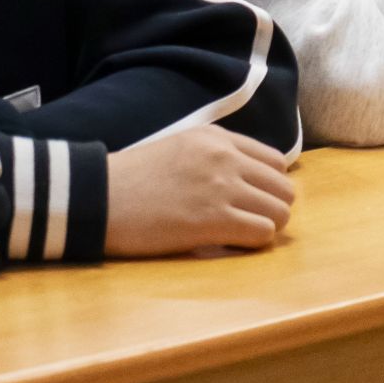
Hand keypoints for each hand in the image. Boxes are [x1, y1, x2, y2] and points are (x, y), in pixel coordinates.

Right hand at [105, 125, 293, 255]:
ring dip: (266, 227)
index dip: (269, 187)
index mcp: (218, 138)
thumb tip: (247, 180)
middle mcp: (226, 158)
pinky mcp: (213, 219)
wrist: (99, 196)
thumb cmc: (133, 178)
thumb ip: (216, 156)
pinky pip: (262, 234)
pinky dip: (253, 244)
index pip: (275, 161)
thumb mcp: (180, 147)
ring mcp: (221, 188)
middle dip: (273, 208)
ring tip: (240, 235)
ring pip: (280, 212)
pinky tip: (231, 244)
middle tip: (250, 222)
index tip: (253, 202)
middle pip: (284, 188)